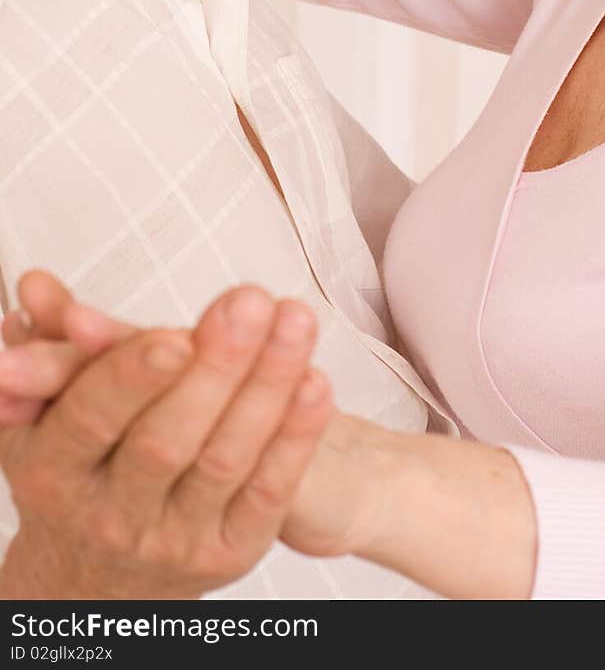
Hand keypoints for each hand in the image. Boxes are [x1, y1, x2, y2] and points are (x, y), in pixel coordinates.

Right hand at [0, 284, 332, 598]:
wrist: (102, 575)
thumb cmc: (80, 467)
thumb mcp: (48, 409)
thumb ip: (51, 341)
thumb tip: (35, 284)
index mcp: (53, 472)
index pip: (90, 421)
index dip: (132, 379)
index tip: (175, 333)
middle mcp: (110, 516)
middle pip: (166, 440)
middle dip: (216, 366)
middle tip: (252, 300)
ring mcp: (173, 541)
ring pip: (225, 460)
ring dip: (268, 384)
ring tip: (297, 318)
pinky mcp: (229, 554)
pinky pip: (268, 492)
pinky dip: (295, 436)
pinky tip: (315, 380)